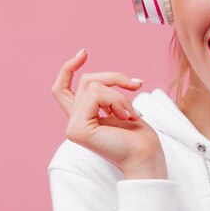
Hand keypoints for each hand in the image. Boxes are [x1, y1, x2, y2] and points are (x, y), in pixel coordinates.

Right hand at [51, 49, 166, 178]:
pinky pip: (96, 95)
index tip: (83, 53)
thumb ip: (105, 93)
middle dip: (115, 78)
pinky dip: (117, 100)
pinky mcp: (79, 130)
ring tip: (132, 113)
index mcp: (82, 118)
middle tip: (137, 85)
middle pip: (86, 80)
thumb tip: (104, 78)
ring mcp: (73, 128)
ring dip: (120, 95)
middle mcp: (73, 123)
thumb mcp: (121, 105)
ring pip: (94, 86)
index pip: (62, 90)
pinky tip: (126, 117)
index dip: (69, 69)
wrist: (147, 157)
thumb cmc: (140, 136)